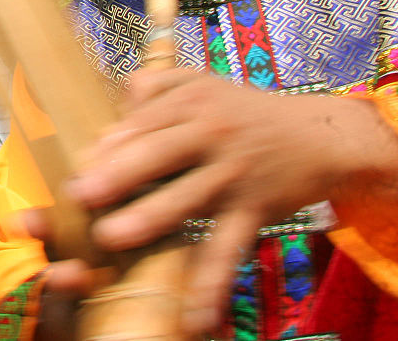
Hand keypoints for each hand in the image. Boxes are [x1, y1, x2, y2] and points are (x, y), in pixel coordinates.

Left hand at [64, 66, 394, 333]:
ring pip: (185, 199)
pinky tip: (193, 316)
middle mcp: (209, 136)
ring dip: (147, 219)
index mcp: (189, 103)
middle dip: (117, 174)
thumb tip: (114, 107)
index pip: (140, 123)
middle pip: (157, 153)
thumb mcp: (201, 81)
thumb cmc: (244, 111)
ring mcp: (231, 175)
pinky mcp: (252, 210)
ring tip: (110, 237)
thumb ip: (155, 84)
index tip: (76, 167)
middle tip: (80, 194)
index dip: (106, 146)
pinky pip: (227, 249)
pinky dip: (211, 284)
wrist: (320, 136)